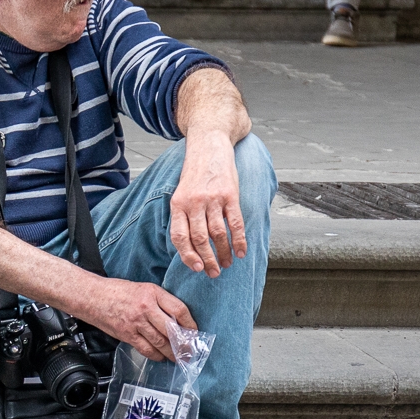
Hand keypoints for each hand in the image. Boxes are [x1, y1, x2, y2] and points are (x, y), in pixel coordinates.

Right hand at [80, 277, 196, 361]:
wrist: (93, 297)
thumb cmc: (117, 291)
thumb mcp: (143, 288)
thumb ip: (160, 301)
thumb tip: (177, 319)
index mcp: (153, 293)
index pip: (179, 309)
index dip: (190, 323)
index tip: (194, 332)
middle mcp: (146, 307)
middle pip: (172, 329)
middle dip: (184, 343)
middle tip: (190, 351)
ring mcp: (136, 322)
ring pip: (161, 342)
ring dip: (172, 352)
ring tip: (178, 357)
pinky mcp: (127, 334)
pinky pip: (146, 349)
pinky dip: (156, 355)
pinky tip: (161, 357)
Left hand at [170, 128, 246, 278]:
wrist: (209, 145)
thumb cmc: (195, 174)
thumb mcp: (181, 193)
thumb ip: (184, 216)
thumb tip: (190, 247)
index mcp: (178, 204)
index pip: (180, 236)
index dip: (187, 256)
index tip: (197, 268)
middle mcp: (193, 202)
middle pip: (200, 239)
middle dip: (208, 260)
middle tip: (214, 273)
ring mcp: (212, 198)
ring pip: (218, 234)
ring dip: (224, 253)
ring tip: (227, 264)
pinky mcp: (229, 194)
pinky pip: (235, 223)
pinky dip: (239, 240)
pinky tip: (241, 251)